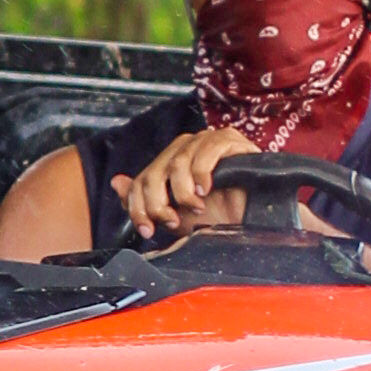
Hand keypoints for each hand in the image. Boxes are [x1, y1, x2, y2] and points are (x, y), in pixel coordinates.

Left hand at [112, 123, 258, 243]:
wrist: (253, 220)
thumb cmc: (219, 215)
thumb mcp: (176, 214)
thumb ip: (145, 200)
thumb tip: (116, 183)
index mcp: (170, 162)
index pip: (143, 179)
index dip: (139, 207)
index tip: (148, 230)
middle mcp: (185, 147)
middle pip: (155, 172)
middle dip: (159, 202)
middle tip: (173, 220)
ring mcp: (206, 141)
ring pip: (178, 163)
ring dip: (183, 192)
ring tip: (197, 207)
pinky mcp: (229, 140)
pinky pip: (206, 151)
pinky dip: (202, 174)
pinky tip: (207, 189)